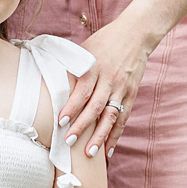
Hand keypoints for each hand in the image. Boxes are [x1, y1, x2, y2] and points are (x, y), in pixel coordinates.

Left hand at [59, 14, 154, 158]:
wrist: (136, 33)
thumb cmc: (105, 41)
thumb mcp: (86, 50)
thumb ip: (73, 68)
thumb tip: (50, 82)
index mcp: (94, 67)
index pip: (82, 91)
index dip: (71, 107)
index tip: (60, 122)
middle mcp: (109, 79)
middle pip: (95, 107)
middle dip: (82, 126)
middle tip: (69, 142)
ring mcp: (122, 88)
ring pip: (111, 116)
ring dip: (100, 136)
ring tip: (90, 154)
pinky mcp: (131, 93)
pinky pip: (123, 117)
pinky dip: (116, 134)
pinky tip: (109, 150)